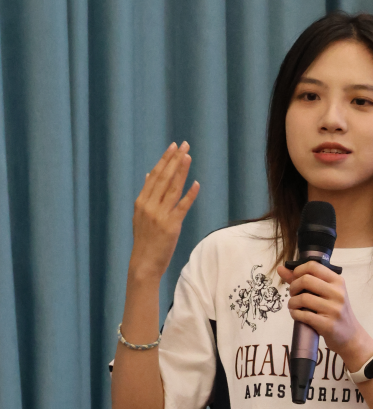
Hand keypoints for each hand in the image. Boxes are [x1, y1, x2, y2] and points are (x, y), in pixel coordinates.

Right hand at [129, 142, 199, 282]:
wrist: (143, 263)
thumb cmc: (145, 239)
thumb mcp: (140, 215)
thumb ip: (146, 194)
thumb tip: (148, 174)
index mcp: (141, 201)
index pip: (154, 175)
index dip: (165, 159)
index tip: (173, 146)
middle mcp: (149, 206)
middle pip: (163, 178)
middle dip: (174, 160)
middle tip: (184, 145)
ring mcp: (159, 215)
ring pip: (172, 188)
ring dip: (181, 171)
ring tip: (188, 157)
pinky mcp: (171, 226)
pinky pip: (182, 207)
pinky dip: (189, 195)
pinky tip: (196, 183)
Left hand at [276, 260, 372, 370]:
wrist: (350, 336)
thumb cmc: (335, 312)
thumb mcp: (326, 293)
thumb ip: (303, 280)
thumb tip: (280, 268)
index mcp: (338, 281)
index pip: (313, 266)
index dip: (298, 270)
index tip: (295, 279)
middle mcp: (338, 293)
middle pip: (305, 280)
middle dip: (293, 287)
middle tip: (294, 294)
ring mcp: (334, 309)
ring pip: (303, 298)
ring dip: (292, 303)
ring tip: (294, 306)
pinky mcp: (328, 325)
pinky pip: (304, 315)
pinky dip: (295, 314)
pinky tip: (296, 314)